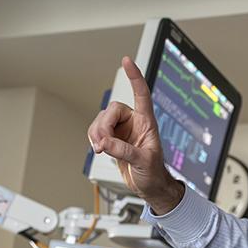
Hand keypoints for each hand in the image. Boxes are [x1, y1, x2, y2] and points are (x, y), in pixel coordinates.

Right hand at [86, 57, 184, 213]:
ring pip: (101, 121)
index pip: (141, 94)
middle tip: (103, 144)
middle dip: (104, 126)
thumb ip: (124, 151)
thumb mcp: (143, 162)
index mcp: (147, 122)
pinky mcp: (112, 139)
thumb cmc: (154, 173)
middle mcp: (133, 122)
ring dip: (96, 134)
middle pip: (111, 111)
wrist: (149, 187)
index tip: (127, 61)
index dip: (135, 77)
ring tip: (101, 149)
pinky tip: (99, 149)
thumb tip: (105, 142)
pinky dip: (94, 139)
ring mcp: (121, 130)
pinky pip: (96, 131)